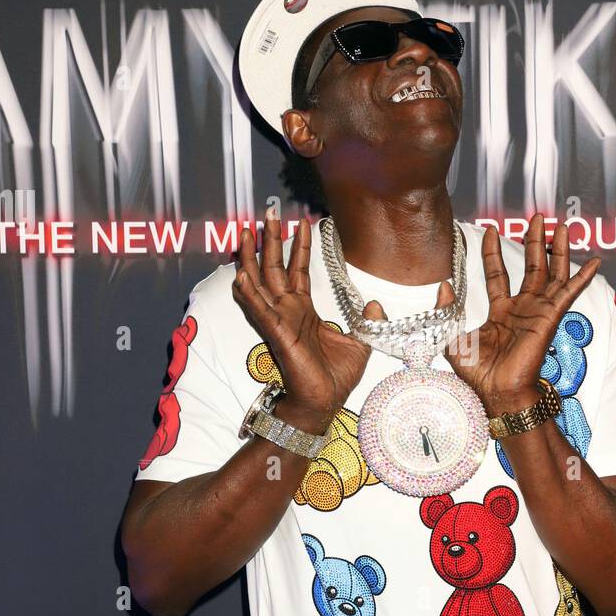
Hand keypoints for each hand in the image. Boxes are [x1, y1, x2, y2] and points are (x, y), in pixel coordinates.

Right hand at [232, 214, 382, 433]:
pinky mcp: (277, 334)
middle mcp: (288, 311)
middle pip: (274, 267)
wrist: (325, 403)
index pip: (298, 270)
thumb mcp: (360, 343)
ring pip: (259, 282)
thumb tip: (376, 303)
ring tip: (244, 232)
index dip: (299, 245)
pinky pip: (259, 310)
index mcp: (304, 310)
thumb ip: (366, 321)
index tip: (302, 221)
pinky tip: (240, 275)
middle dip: (270, 239)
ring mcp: (279, 321)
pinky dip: (249, 293)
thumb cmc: (336, 377)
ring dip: (250, 258)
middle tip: (266, 212)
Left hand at [444, 214, 600, 415]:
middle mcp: (521, 309)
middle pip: (531, 267)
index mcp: (500, 313)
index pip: (498, 273)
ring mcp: (538, 312)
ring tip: (560, 226)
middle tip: (538, 218)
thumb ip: (447, 311)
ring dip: (557, 250)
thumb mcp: (452, 338)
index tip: (492, 229)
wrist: (495, 392)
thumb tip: (442, 285)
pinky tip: (594, 261)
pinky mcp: (550, 318)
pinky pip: (569, 293)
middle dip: (534, 241)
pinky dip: (582, 277)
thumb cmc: (477, 374)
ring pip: (551, 273)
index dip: (494, 251)